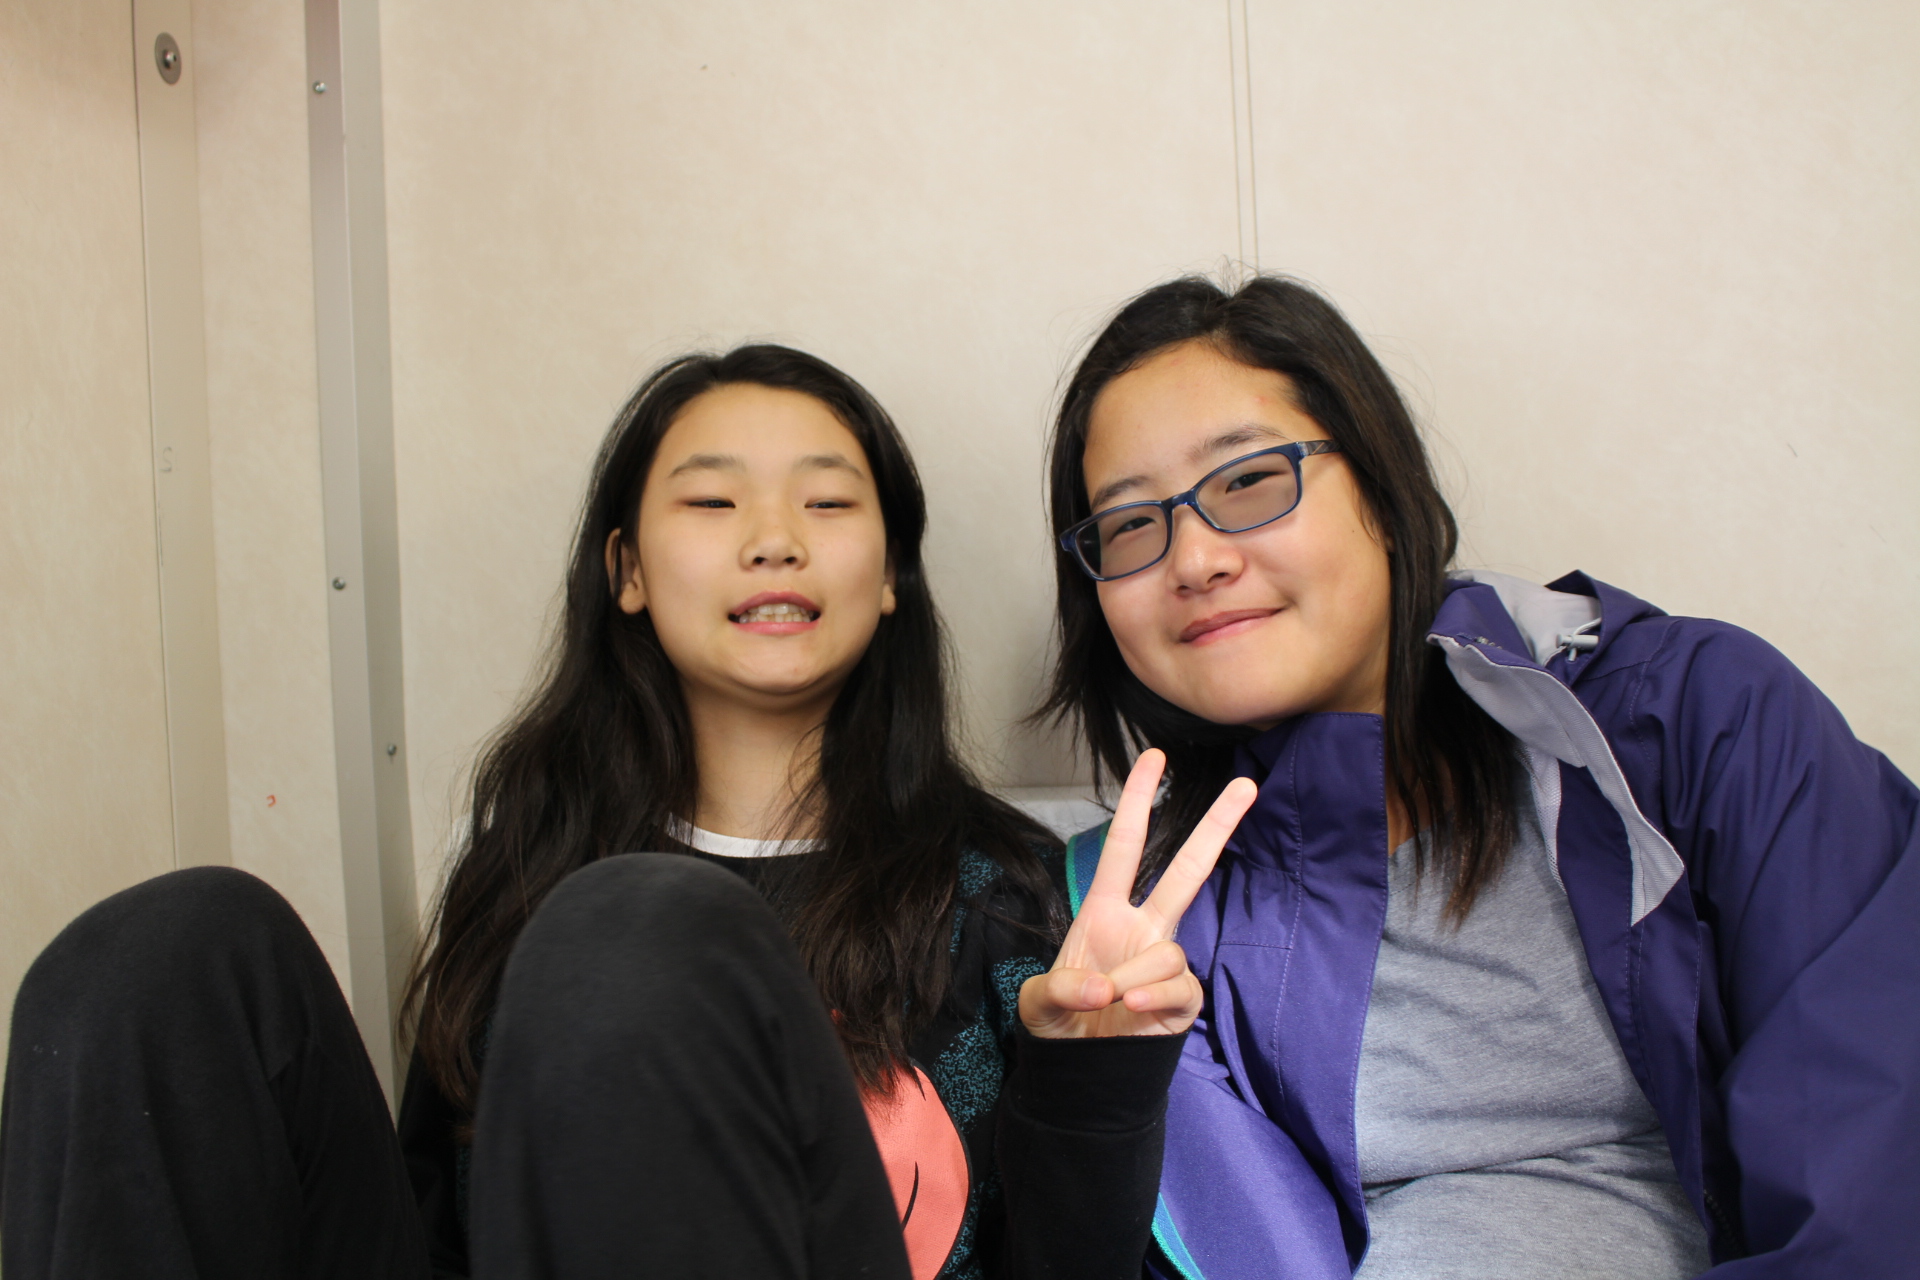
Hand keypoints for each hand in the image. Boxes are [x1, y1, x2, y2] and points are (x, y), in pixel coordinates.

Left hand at [1019, 749, 1256, 1038]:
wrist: (1079, 1072)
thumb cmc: (1059, 1024)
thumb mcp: (1038, 1003)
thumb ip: (1060, 990)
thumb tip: (1105, 987)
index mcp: (1105, 911)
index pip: (1126, 846)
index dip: (1138, 802)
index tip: (1154, 757)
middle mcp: (1142, 928)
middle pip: (1187, 869)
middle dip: (1216, 827)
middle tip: (1247, 784)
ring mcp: (1164, 963)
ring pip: (1169, 949)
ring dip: (1136, 976)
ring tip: (1110, 1001)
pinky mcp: (1183, 1000)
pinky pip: (1179, 987)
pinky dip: (1153, 997)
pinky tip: (1131, 1010)